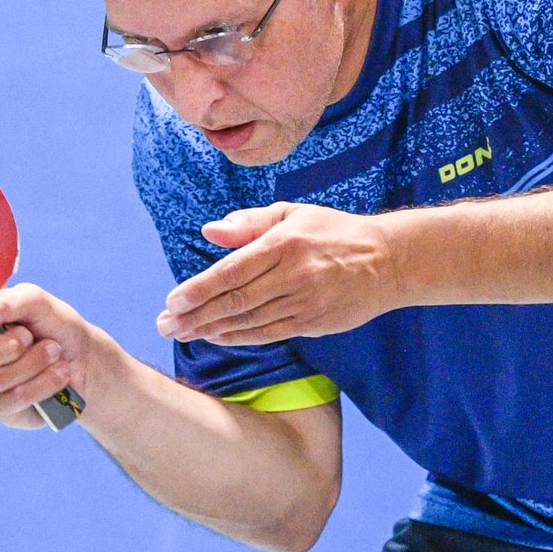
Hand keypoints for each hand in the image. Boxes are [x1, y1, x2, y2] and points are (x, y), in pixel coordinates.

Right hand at [0, 283, 96, 429]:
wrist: (85, 357)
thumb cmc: (54, 325)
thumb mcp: (34, 301)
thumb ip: (1, 304)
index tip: (25, 330)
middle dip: (18, 349)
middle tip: (44, 343)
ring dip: (37, 365)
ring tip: (55, 355)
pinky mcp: (3, 411)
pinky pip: (15, 401)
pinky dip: (45, 385)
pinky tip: (58, 376)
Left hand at [157, 202, 402, 346]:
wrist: (387, 260)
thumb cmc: (333, 232)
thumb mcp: (293, 214)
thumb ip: (249, 222)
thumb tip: (209, 230)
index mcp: (285, 242)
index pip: (232, 270)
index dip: (199, 289)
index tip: (172, 301)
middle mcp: (294, 273)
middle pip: (236, 300)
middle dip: (196, 315)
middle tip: (165, 325)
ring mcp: (306, 301)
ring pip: (250, 321)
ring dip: (212, 330)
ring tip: (183, 333)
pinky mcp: (315, 322)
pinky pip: (270, 334)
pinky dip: (241, 338)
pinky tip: (217, 337)